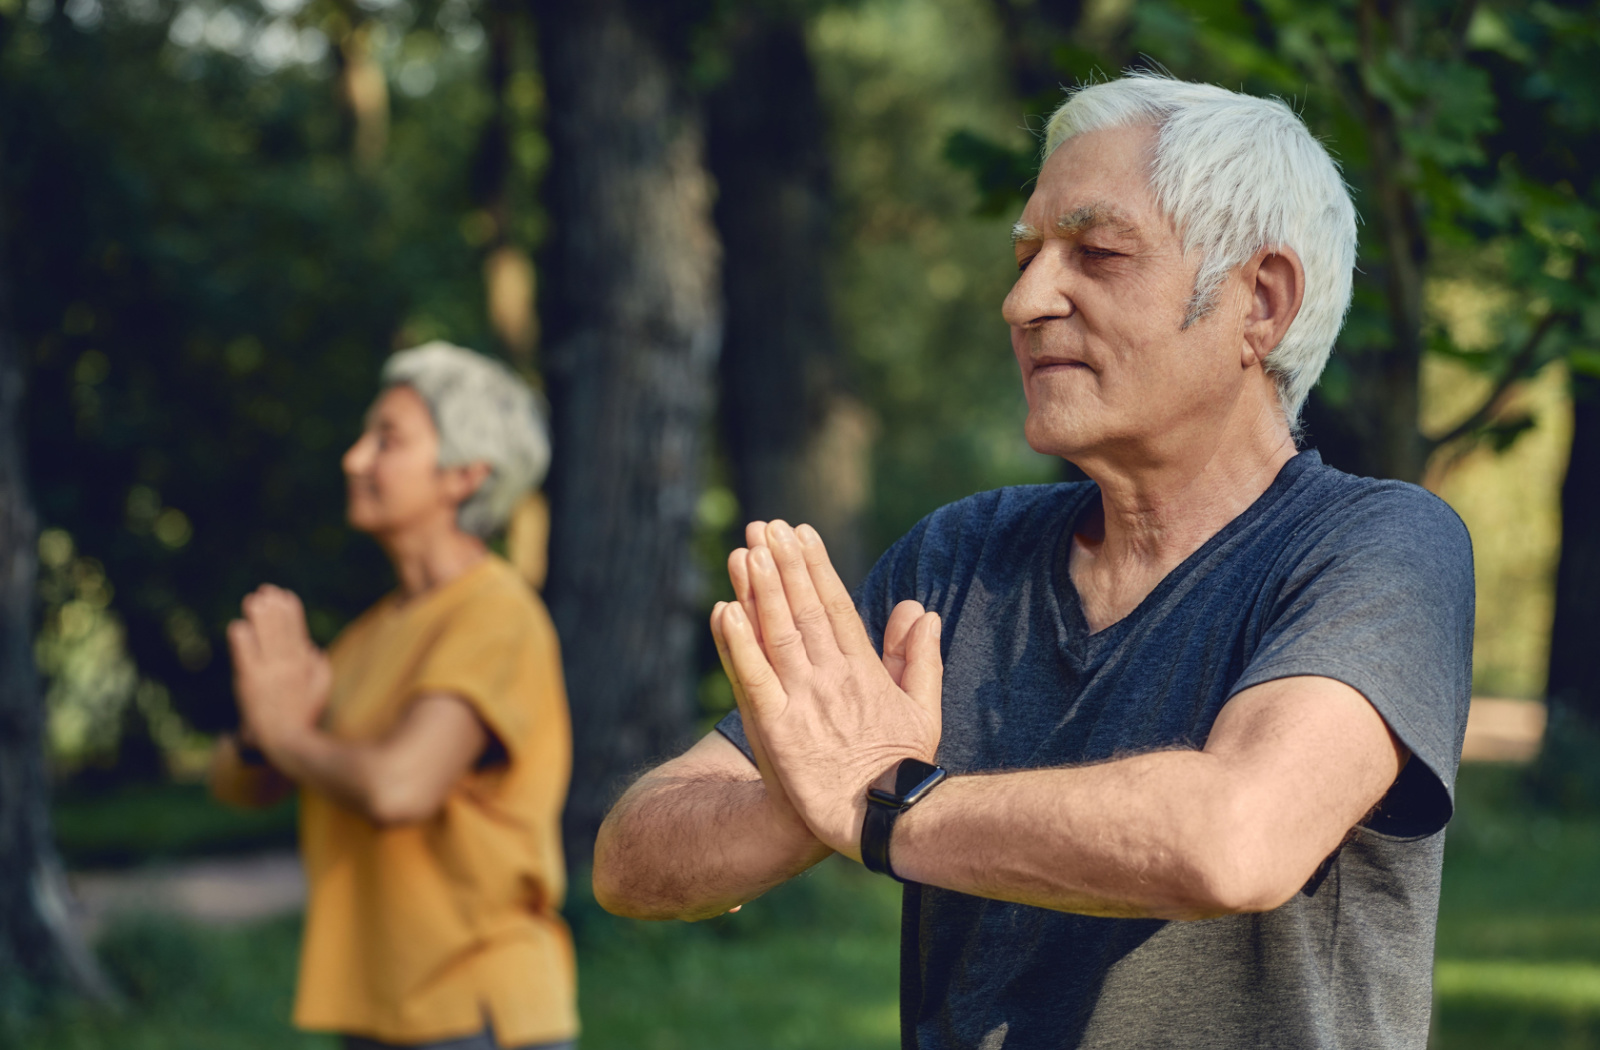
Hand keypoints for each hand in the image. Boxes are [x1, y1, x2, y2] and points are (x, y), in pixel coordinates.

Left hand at [226, 585, 331, 758]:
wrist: (283, 742)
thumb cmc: (302, 716)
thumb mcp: (320, 691)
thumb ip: (320, 667)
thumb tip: (312, 646)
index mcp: (304, 666)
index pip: (297, 633)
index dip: (291, 613)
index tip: (285, 594)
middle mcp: (287, 667)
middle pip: (280, 632)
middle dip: (273, 610)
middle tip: (265, 590)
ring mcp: (268, 674)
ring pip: (264, 640)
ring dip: (259, 619)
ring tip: (252, 600)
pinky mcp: (250, 683)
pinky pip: (246, 658)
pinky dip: (242, 642)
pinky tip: (238, 627)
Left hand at [719, 520, 942, 860]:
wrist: (882, 823)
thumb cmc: (902, 770)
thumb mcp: (922, 709)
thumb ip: (918, 658)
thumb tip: (920, 610)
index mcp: (864, 671)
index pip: (835, 606)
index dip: (816, 567)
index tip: (800, 532)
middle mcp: (831, 678)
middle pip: (802, 609)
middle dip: (782, 564)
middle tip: (764, 526)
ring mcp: (802, 701)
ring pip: (776, 633)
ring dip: (759, 589)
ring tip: (742, 550)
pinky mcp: (776, 729)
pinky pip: (751, 678)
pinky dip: (737, 643)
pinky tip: (723, 609)